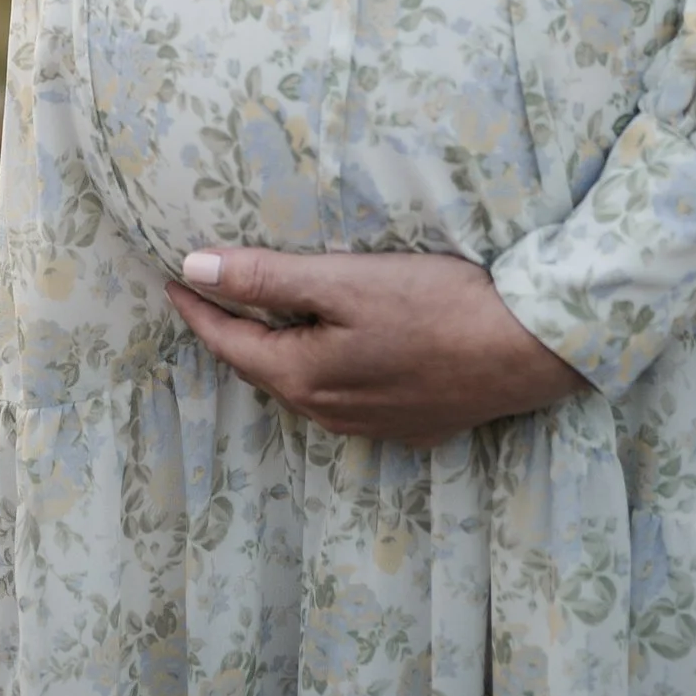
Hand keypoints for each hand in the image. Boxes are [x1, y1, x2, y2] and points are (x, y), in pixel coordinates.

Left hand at [165, 246, 587, 442]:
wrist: (525, 351)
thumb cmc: (434, 305)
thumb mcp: (344, 281)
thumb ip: (267, 278)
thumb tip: (192, 269)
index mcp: (304, 377)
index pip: (230, 343)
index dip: (198, 310)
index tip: (170, 280)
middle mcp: (329, 413)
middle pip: (266, 370)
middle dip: (233, 334)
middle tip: (209, 300)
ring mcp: (372, 426)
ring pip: (306, 389)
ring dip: (280, 356)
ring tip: (266, 323)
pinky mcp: (411, 425)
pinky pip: (348, 400)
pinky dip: (327, 372)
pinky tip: (340, 354)